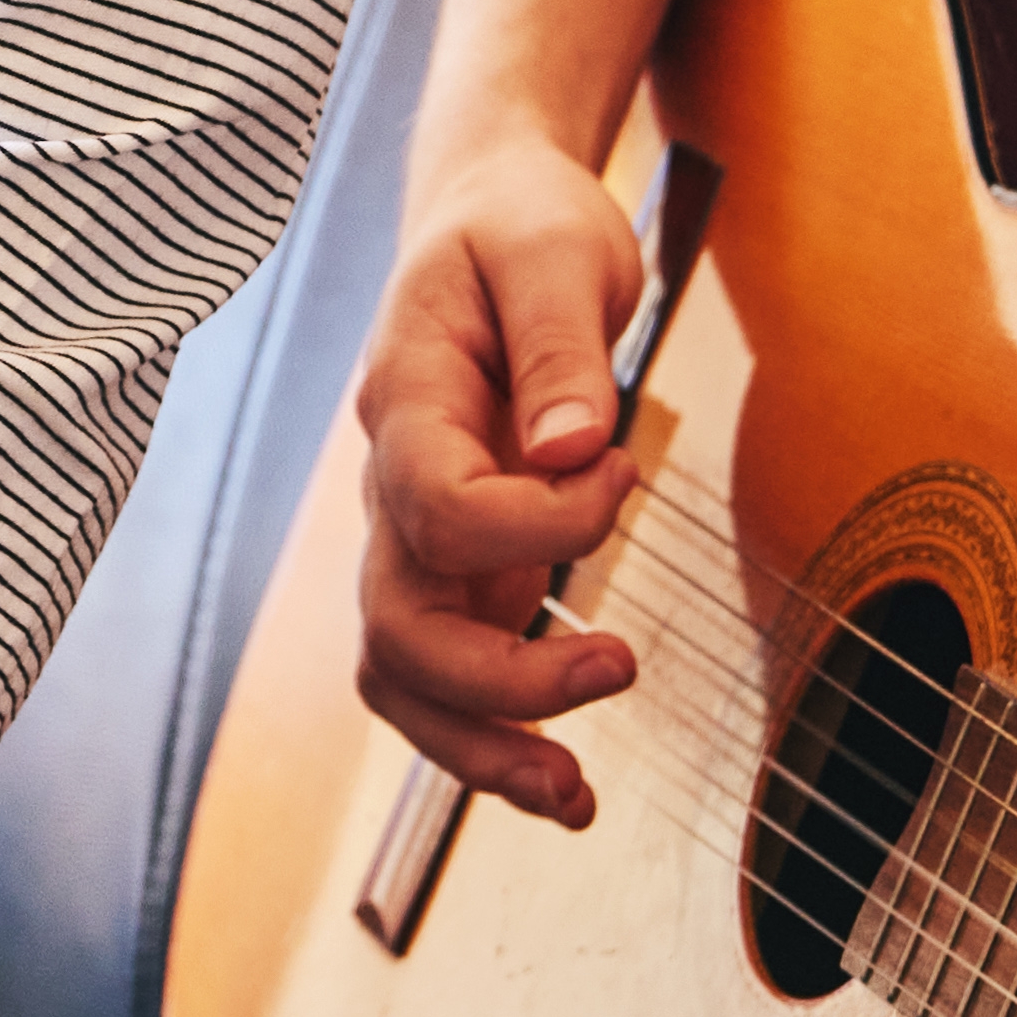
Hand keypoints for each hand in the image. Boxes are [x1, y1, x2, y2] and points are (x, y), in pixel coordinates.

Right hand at [346, 126, 651, 823]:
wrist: (491, 222)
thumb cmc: (521, 228)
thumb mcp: (554, 249)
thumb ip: (559, 345)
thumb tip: (573, 448)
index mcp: (406, 400)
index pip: (436, 504)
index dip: (536, 521)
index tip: (622, 473)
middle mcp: (394, 483)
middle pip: (398, 625)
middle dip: (499, 679)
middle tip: (618, 664)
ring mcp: (421, 536)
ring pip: (404, 676)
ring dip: (480, 748)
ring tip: (573, 794)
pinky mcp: (463, 567)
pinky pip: (449, 675)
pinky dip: (495, 738)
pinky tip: (566, 781)